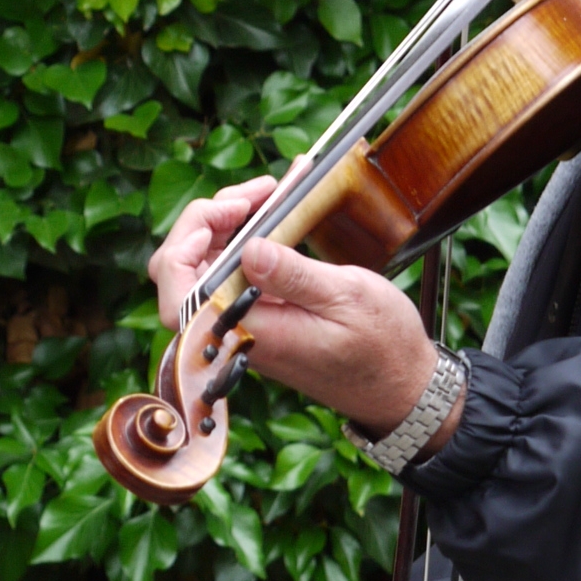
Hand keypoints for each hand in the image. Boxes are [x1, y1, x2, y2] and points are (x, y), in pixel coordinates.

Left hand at [147, 178, 440, 437]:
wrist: (401, 386)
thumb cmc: (382, 347)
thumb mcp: (348, 298)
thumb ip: (294, 276)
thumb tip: (248, 249)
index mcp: (251, 330)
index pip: (178, 297)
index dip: (180, 249)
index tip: (220, 214)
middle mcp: (237, 329)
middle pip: (183, 272)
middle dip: (206, 221)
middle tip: (253, 195)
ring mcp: (246, 322)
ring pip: (205, 267)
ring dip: (226, 224)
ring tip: (266, 193)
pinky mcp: (260, 314)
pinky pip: (235, 271)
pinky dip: (245, 236)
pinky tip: (271, 210)